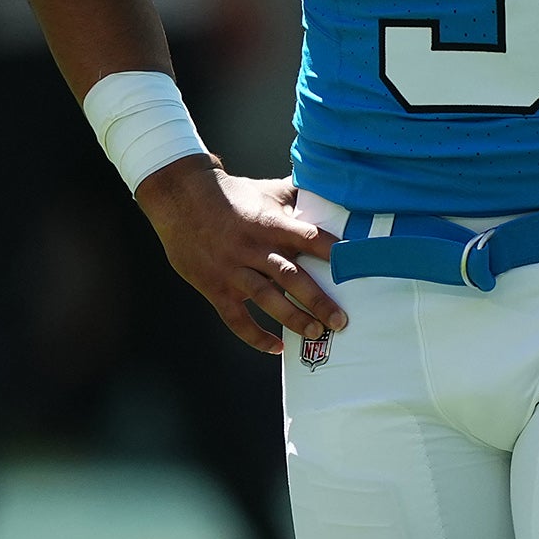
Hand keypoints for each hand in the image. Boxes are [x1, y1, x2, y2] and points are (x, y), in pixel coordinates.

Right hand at [139, 160, 346, 358]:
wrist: (181, 199)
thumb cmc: (231, 195)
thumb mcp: (266, 190)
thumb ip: (296, 197)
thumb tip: (328, 193)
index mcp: (271, 224)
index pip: (309, 238)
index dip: (333, 253)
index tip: (356, 268)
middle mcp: (254, 248)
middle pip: (291, 276)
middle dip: (318, 300)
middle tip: (341, 320)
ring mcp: (234, 270)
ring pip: (267, 299)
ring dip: (293, 318)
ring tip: (316, 332)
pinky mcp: (215, 287)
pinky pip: (236, 318)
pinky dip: (255, 336)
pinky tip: (275, 347)